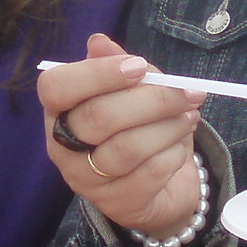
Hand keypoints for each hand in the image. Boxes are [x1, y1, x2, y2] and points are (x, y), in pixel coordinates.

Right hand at [38, 33, 202, 236]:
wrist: (158, 186)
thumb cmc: (138, 126)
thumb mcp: (132, 91)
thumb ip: (118, 66)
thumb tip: (99, 42)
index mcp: (59, 111)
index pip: (56, 88)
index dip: (96, 74)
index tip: (138, 66)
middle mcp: (62, 147)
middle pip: (98, 118)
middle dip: (151, 100)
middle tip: (189, 91)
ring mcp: (86, 180)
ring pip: (126, 149)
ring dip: (167, 127)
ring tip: (191, 115)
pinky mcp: (116, 204)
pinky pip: (148, 175)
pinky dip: (171, 154)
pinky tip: (180, 146)